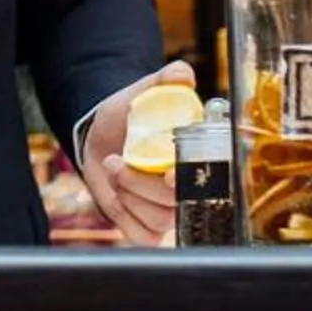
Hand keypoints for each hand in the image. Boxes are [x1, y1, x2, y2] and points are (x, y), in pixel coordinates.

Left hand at [79, 59, 192, 246]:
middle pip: (175, 204)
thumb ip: (165, 80)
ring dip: (128, 196)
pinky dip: (125, 217)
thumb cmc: (130, 114)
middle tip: (116, 161)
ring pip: (157, 221)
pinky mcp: (149, 228)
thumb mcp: (144, 92)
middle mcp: (190, 191)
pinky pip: (143, 236)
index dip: (190, 182)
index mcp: (199, 161)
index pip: (207, 181)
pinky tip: (116, 195)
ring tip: (112, 168)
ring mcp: (170, 212)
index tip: (168, 175)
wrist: (104, 135)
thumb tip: (182, 74)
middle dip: (141, 185)